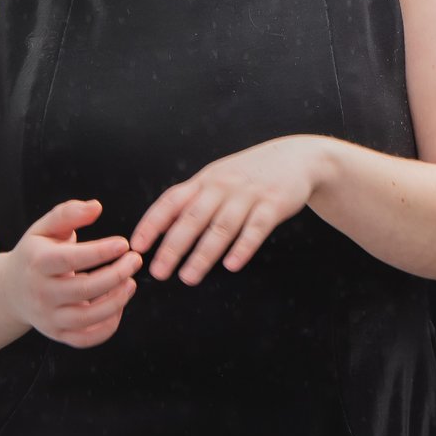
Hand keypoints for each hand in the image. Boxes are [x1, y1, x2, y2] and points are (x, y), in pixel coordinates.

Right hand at [0, 197, 140, 347]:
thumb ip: (69, 213)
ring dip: (117, 302)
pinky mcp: (56, 334)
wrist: (10, 290)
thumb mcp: (45, 228)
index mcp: (37, 263)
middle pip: (83, 290)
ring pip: (86, 319)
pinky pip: (85, 339)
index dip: (100, 252)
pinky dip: (107, 328)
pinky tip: (118, 306)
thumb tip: (96, 207)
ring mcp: (47, 318)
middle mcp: (40, 293)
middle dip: (116, 275)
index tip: (124, 244)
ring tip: (131, 283)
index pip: (70, 259)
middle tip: (135, 260)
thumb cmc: (36, 253)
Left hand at [130, 135, 335, 284]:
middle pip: (194, 217)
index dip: (152, 223)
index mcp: (205, 181)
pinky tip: (232, 264)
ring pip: (222, 226)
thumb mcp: (218, 179)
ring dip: (204, 253)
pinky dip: (243, 246)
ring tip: (189, 277)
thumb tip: (157, 232)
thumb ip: (191, 201)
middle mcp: (223, 185)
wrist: (297, 157)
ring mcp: (249, 194)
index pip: (172, 201)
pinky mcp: (274, 203)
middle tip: (159, 272)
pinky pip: (256, 227)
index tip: (137, 247)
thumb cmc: (248, 175)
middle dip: (173, 246)